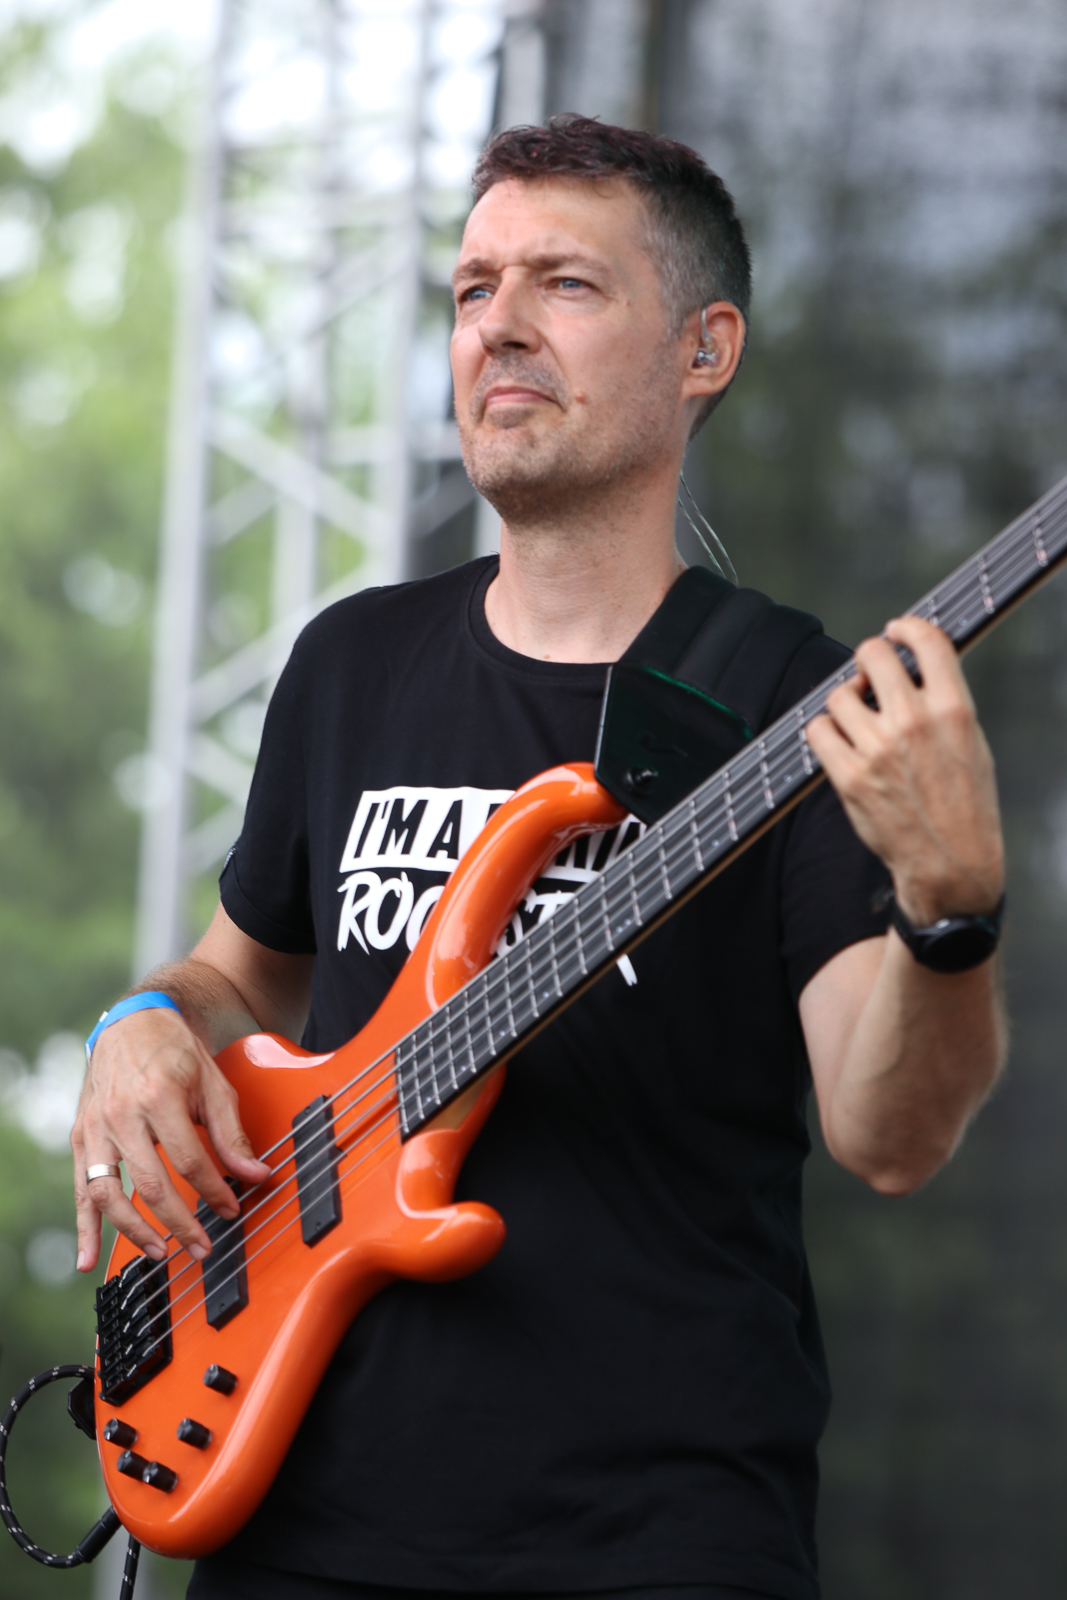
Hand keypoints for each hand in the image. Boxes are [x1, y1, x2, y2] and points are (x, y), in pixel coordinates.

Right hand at [72, 1006, 270, 1272]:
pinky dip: (84, 1227)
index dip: (213, 1191)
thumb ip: (231, 1133)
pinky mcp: (81, 1137)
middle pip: (151, 1183)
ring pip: (109, 1194)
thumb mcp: (213, 1083)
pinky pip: (80, 1189)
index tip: (231, 1209)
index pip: (188, 1160)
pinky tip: (88, 1260)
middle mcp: (122, 1114)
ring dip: (134, 1231)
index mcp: (158, 1096)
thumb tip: (256, 1174)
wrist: (134, 1023)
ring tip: (162, 1253)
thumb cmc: (176, 1052)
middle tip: (203, 1247)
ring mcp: (96, 1128)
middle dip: (180, 1223)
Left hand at [805, 615, 1003, 924]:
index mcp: (953, 709)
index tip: (895, 631)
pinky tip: (839, 743)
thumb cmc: (965, 807)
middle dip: (867, 661)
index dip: (905, 628)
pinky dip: (824, 732)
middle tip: (868, 678)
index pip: (926, 640)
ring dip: (844, 703)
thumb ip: (944, 702)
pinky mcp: (850, 775)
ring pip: (839, 694)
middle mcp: (914, 722)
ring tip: (858, 722)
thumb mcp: (971, 743)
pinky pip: (818, 730)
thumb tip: (913, 669)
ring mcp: (878, 748)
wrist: (951, 863)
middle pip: (871, 655)